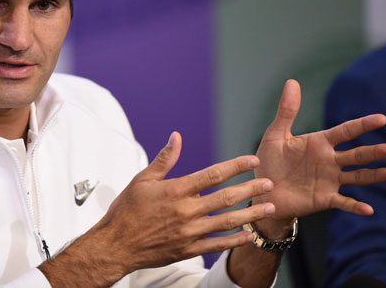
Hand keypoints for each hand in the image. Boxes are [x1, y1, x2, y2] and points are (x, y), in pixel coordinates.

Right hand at [92, 132, 274, 273]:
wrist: (116, 244)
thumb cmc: (126, 210)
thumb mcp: (143, 179)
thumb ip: (165, 159)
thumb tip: (177, 137)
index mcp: (176, 190)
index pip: (213, 174)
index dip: (235, 166)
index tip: (251, 160)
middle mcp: (186, 211)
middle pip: (226, 197)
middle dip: (251, 189)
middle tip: (269, 183)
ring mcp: (189, 232)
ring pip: (227, 222)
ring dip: (251, 214)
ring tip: (269, 208)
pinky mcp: (188, 249)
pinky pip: (217, 245)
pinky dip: (234, 240)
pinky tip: (248, 235)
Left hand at [254, 79, 385, 228]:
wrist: (262, 190)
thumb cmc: (269, 160)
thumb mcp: (275, 135)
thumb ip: (286, 111)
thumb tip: (292, 82)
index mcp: (319, 143)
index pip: (345, 131)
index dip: (362, 125)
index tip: (381, 119)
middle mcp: (329, 161)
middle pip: (357, 155)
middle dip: (375, 152)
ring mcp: (329, 180)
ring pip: (357, 177)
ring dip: (375, 175)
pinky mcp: (324, 198)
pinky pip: (343, 202)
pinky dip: (355, 206)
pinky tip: (368, 209)